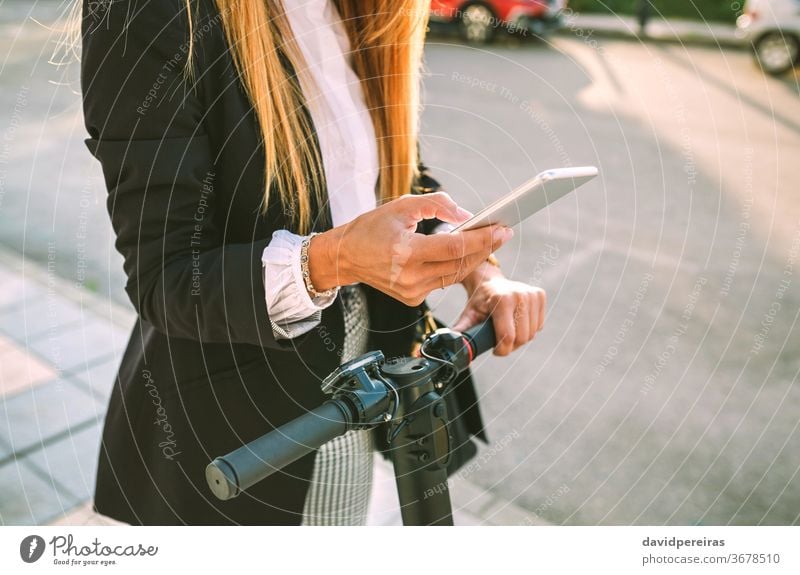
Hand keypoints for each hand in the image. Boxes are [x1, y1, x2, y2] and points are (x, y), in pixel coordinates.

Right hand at [308, 192, 513, 305]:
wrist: (345, 257)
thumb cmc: (372, 227)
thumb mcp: (402, 206)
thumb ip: (437, 205)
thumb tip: (468, 217)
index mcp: (405, 252)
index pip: (454, 247)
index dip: (482, 239)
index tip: (502, 229)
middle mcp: (409, 277)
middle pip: (460, 264)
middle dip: (485, 248)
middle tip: (503, 233)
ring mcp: (411, 292)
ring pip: (455, 275)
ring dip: (475, 258)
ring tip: (491, 241)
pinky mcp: (412, 299)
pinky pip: (443, 281)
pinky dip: (457, 267)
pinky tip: (468, 253)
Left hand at [452, 272, 545, 355]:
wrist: (489, 280)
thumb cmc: (479, 301)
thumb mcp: (468, 314)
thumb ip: (461, 331)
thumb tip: (452, 346)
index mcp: (502, 300)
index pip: (508, 337)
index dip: (502, 350)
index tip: (495, 351)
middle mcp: (520, 295)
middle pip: (522, 338)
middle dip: (510, 346)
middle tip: (500, 342)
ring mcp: (532, 294)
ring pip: (532, 334)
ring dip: (520, 339)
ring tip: (507, 332)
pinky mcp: (540, 295)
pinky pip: (539, 325)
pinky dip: (529, 330)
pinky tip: (517, 323)